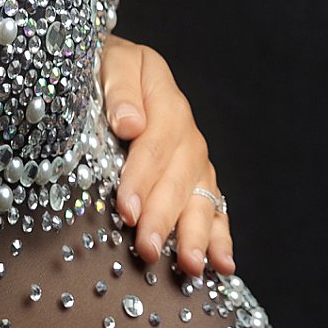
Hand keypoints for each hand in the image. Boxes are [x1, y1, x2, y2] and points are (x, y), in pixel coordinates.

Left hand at [100, 35, 235, 278]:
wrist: (115, 66)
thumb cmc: (105, 66)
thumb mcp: (110, 60)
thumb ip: (120, 88)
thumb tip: (130, 124)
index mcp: (165, 100)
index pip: (155, 144)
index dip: (141, 179)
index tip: (125, 210)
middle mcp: (186, 132)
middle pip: (179, 178)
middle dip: (163, 216)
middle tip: (147, 248)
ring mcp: (196, 158)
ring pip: (201, 197)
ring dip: (196, 234)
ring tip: (190, 266)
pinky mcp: (197, 178)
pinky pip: (214, 208)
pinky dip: (219, 238)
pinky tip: (222, 266)